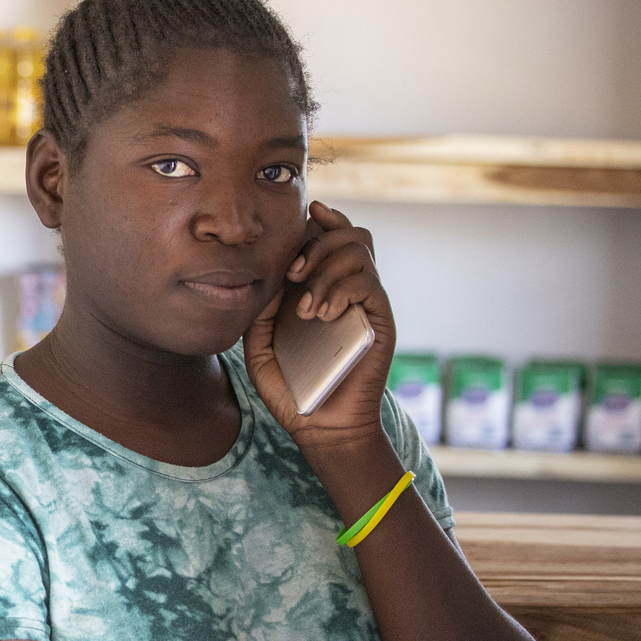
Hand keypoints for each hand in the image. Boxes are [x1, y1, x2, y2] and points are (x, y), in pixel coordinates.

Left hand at [243, 201, 396, 448]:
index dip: (322, 221)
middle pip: (350, 235)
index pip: (332, 237)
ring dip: (327, 270)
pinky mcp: (379, 322)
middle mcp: (348, 290)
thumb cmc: (291, 387)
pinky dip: (341, 290)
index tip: (305, 216)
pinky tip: (322, 314)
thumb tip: (267, 276)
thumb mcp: (261, 345)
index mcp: (322, 288)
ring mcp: (366, 305)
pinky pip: (369, 284)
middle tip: (292, 273)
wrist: (320, 425)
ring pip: (360, 253)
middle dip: (318, 242)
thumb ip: (261, 310)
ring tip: (306, 308)